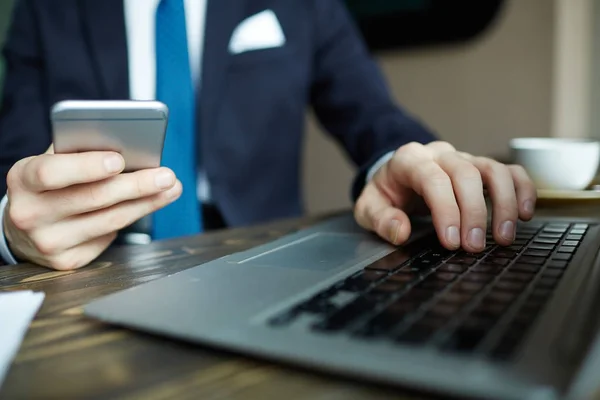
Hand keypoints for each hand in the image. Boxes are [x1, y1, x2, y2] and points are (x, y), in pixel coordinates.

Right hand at [3, 146, 181, 269]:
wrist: (23, 226)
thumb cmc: (48, 183)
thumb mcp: (53, 160)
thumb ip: (80, 151)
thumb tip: (127, 144)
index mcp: (23, 179)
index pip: (52, 172)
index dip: (87, 167)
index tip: (120, 160)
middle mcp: (30, 214)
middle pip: (93, 199)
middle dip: (136, 185)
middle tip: (167, 176)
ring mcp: (48, 242)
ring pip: (110, 221)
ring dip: (146, 203)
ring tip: (170, 189)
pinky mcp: (67, 261)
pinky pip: (109, 236)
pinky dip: (130, 217)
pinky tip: (143, 205)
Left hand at [354, 141, 535, 251]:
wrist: (394, 175)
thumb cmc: (385, 192)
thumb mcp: (368, 207)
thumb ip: (380, 219)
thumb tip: (400, 231)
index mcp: (409, 160)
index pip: (433, 180)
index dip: (446, 210)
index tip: (451, 242)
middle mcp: (440, 154)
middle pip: (466, 174)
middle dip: (474, 213)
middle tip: (473, 247)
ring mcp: (463, 158)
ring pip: (493, 170)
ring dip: (504, 203)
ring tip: (504, 237)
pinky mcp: (480, 167)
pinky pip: (509, 170)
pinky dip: (522, 189)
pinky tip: (525, 213)